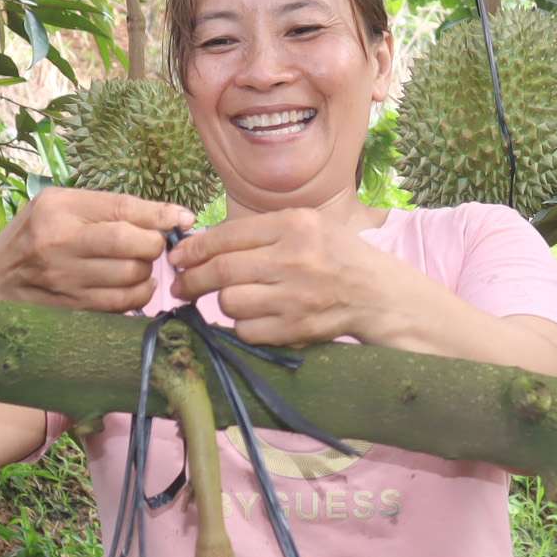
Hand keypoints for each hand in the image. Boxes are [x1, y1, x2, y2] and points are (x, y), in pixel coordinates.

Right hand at [0, 187, 196, 312]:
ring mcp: (64, 279)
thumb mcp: (58, 208)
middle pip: (132, 244)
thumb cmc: (32, 238)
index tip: (184, 219)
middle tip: (151, 247)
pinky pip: (121, 305)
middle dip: (154, 247)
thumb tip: (170, 217)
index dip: (160, 214)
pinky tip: (130, 289)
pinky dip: (136, 298)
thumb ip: (106, 209)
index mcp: (58, 208)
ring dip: (146, 275)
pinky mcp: (70, 309)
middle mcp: (59, 242)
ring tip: (137, 268)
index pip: (122, 208)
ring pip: (131, 278)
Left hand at [168, 209, 391, 345]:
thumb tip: (203, 244)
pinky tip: (254, 317)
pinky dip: (243, 326)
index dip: (193, 249)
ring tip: (231, 299)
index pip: (226, 236)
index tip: (177, 257)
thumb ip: (262, 232)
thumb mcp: (308, 226)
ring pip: (230, 303)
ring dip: (223, 303)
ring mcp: (295, 296)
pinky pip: (247, 331)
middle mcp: (293, 258)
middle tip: (179, 286)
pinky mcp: (296, 328)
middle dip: (191, 280)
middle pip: (221, 271)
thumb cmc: (338, 256)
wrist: (379, 294)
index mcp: (294, 225)